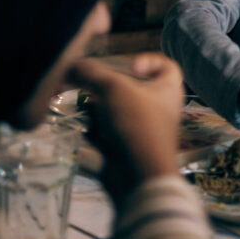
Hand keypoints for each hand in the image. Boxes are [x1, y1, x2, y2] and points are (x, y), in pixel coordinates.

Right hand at [67, 53, 183, 202]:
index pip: (166, 66)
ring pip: (117, 110)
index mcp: (168, 90)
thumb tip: (71, 65)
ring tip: (84, 104)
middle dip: (109, 87)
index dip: (149, 61)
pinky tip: (86, 127)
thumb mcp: (113, 88)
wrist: (139, 177)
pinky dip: (96, 128)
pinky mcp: (127, 148)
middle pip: (133, 88)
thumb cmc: (137, 124)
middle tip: (93, 85)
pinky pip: (109, 131)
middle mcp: (159, 108)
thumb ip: (91, 73)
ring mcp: (142, 129)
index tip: (130, 67)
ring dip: (99, 107)